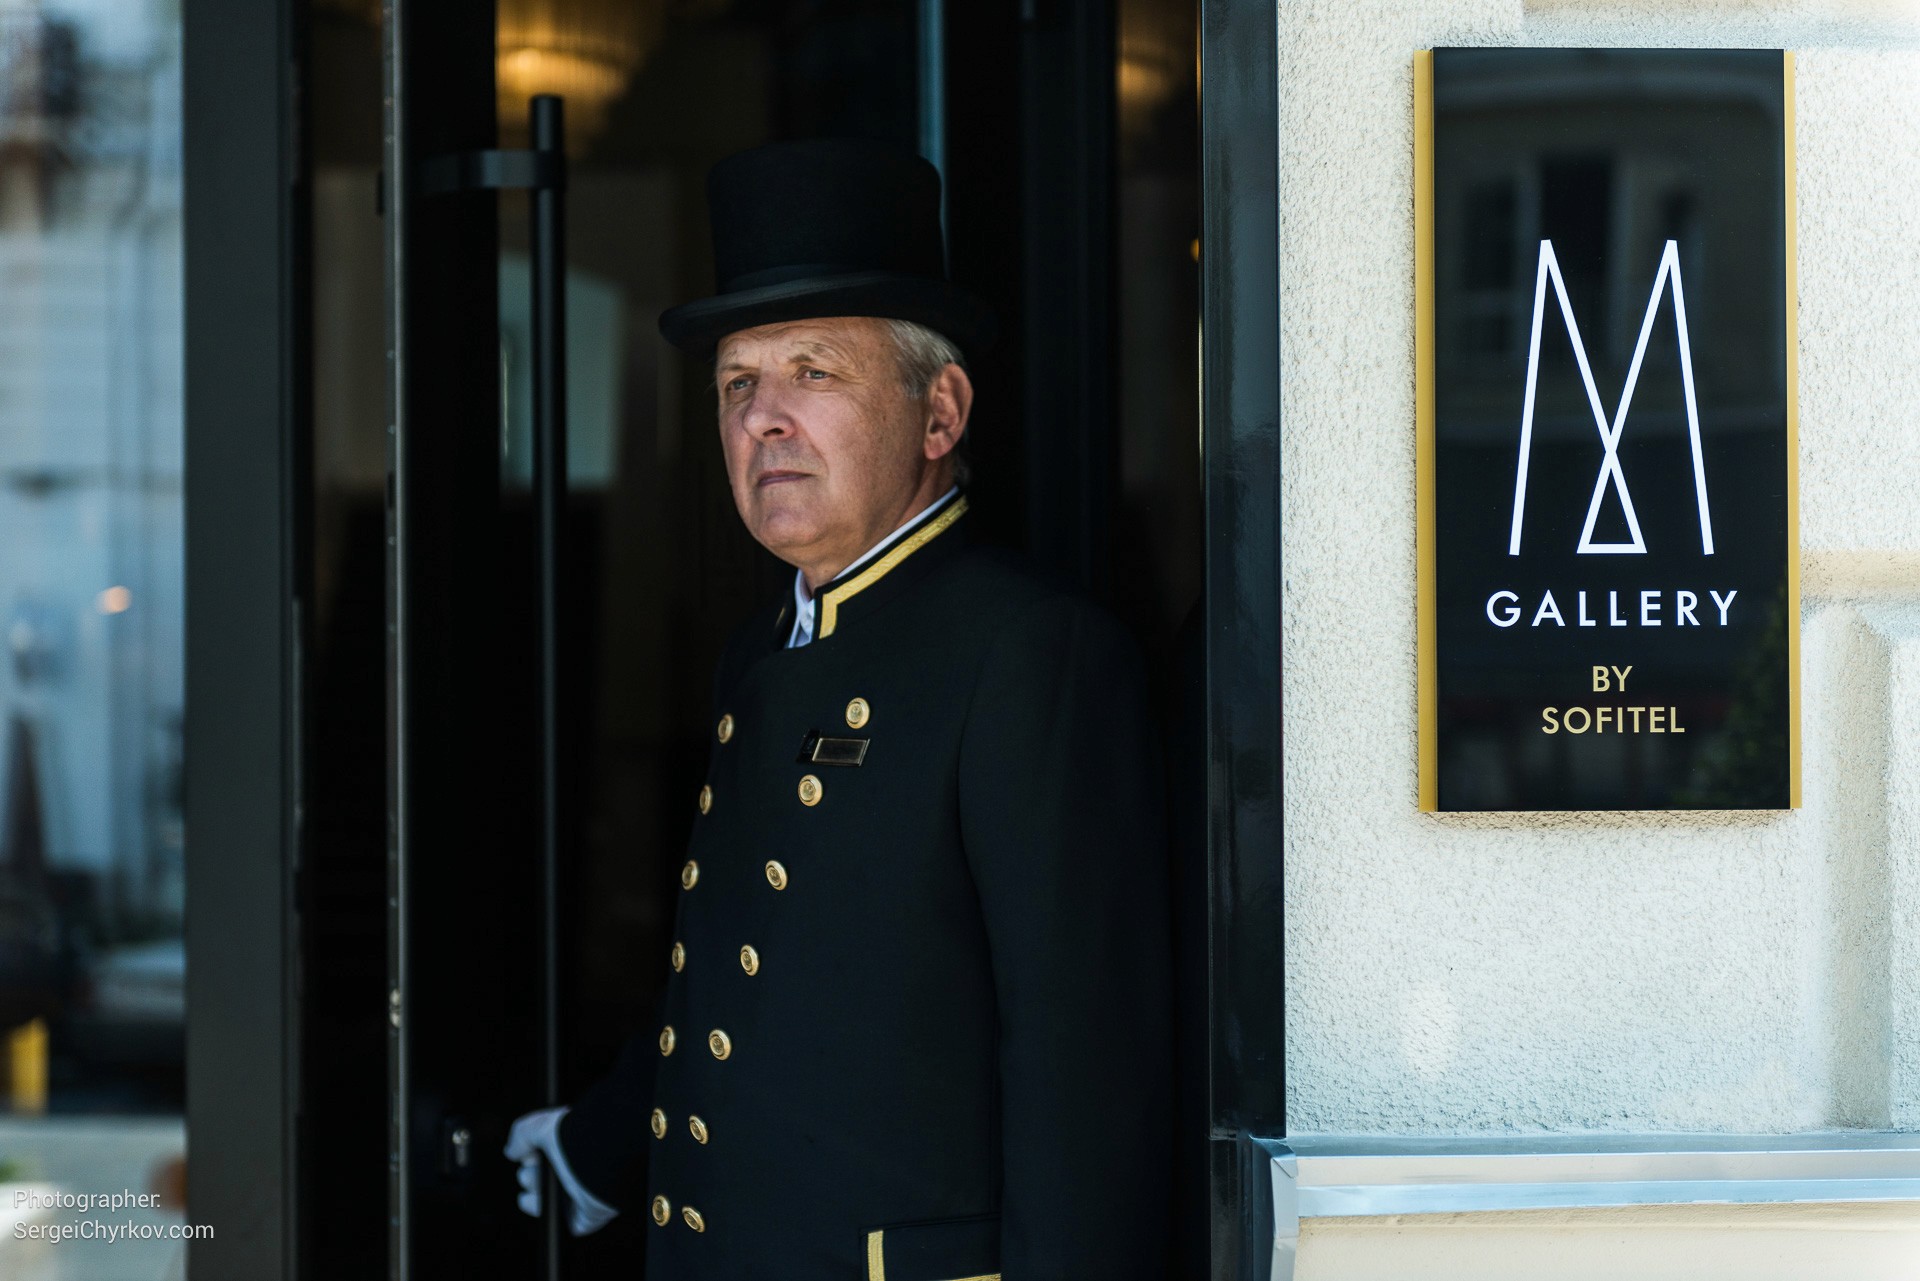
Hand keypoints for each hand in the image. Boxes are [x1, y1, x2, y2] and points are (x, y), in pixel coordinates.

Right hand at [503, 1105, 618, 1235]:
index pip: (543, 1156)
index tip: (528, 1154)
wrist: (604, 1162)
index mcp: (572, 1148)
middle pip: (538, 1180)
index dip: (530, 1156)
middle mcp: (576, 1171)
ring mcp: (579, 1195)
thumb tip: (511, 1151)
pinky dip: (548, 1214)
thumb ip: (523, 1134)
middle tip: (536, 1170)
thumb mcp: (544, 1126)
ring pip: (542, 1202)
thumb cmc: (579, 1141)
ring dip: (533, 1194)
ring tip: (540, 1183)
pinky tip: (547, 1202)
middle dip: (529, 1176)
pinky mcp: (582, 1217)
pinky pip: (558, 1222)